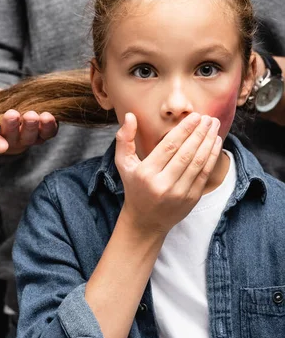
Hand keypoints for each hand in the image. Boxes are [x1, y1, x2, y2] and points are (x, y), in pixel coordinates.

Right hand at [0, 82, 58, 155]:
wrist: (5, 98)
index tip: (0, 145)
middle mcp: (7, 142)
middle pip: (13, 141)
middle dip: (15, 129)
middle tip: (16, 115)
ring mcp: (25, 138)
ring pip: (31, 138)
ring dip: (34, 128)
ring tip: (35, 114)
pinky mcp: (41, 132)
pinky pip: (47, 133)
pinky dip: (50, 127)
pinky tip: (50, 116)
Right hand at [115, 112, 221, 235]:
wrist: (145, 221)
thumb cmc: (134, 186)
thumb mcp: (123, 164)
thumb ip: (124, 139)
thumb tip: (129, 115)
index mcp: (146, 173)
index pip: (169, 146)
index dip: (184, 130)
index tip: (195, 116)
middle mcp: (163, 184)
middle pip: (186, 153)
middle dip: (199, 133)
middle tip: (208, 117)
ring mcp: (179, 193)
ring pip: (198, 163)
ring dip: (208, 142)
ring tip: (214, 126)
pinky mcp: (191, 199)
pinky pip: (204, 174)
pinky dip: (211, 157)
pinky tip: (215, 143)